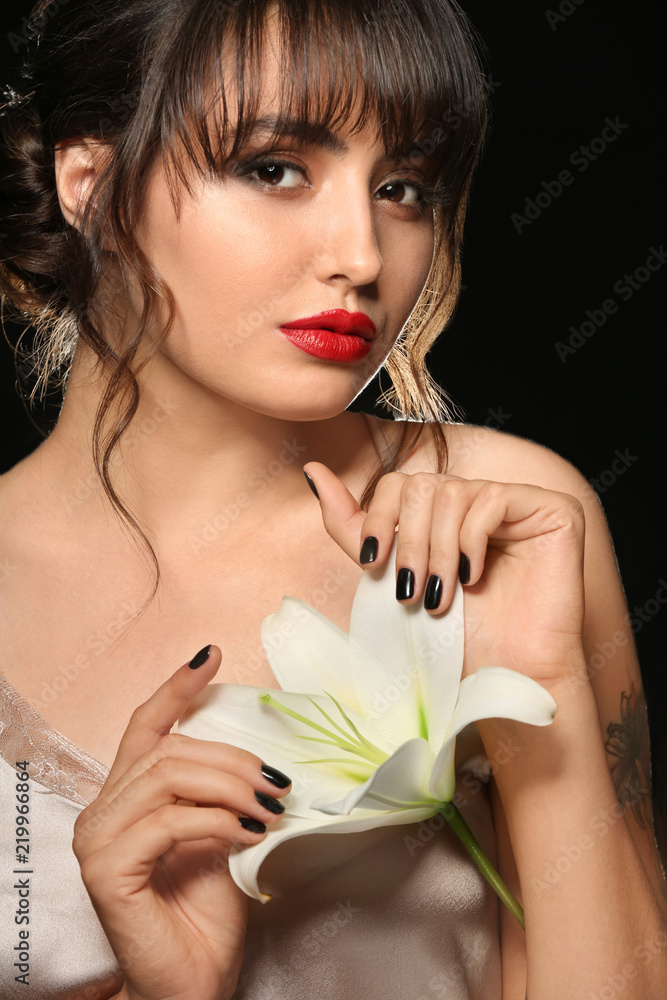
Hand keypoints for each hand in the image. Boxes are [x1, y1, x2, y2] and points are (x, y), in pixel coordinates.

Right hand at [72, 646, 291, 999]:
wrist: (194, 982)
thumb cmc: (207, 913)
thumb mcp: (222, 832)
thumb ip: (221, 791)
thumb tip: (261, 757)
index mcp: (126, 796)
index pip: (146, 725)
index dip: (177, 686)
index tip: (212, 655)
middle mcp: (102, 810)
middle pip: (170, 749)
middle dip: (232, 759)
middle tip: (277, 782)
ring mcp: (98, 838)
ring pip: (170, 775)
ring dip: (231, 786)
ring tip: (269, 808)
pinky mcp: (106, 868)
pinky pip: (170, 820)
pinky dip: (217, 820)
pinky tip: (247, 834)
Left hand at [303, 462, 586, 684]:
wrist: (503, 676)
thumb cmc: (453, 638)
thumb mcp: (388, 576)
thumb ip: (352, 525)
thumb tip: (312, 471)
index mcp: (444, 512)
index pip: (400, 483)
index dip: (379, 518)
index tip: (371, 564)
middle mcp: (480, 499)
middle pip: (423, 484)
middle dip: (408, 543)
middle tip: (410, 592)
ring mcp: (517, 502)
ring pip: (453, 493)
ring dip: (437, 551)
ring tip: (441, 597)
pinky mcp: (552, 510)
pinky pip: (492, 499)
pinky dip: (471, 541)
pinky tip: (474, 577)